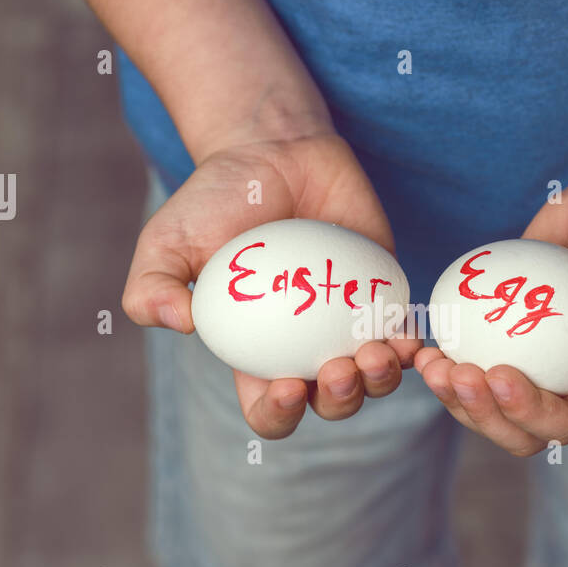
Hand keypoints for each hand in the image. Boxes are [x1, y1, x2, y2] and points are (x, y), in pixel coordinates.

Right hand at [121, 132, 420, 438]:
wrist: (272, 150)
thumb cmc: (214, 201)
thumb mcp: (166, 240)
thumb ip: (153, 286)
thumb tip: (179, 324)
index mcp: (255, 356)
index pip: (270, 411)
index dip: (279, 416)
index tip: (287, 387)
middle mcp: (306, 349)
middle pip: (332, 403)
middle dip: (340, 400)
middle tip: (338, 368)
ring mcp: (349, 325)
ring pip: (376, 379)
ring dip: (381, 380)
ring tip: (376, 353)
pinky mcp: (385, 296)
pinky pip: (405, 333)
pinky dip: (413, 346)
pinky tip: (412, 340)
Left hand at [414, 177, 567, 455]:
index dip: (531, 412)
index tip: (500, 375)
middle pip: (521, 430)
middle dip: (482, 415)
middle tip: (455, 374)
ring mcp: (536, 371)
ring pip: (487, 408)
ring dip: (455, 397)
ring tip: (432, 364)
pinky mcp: (503, 344)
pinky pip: (470, 367)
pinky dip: (444, 365)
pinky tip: (422, 344)